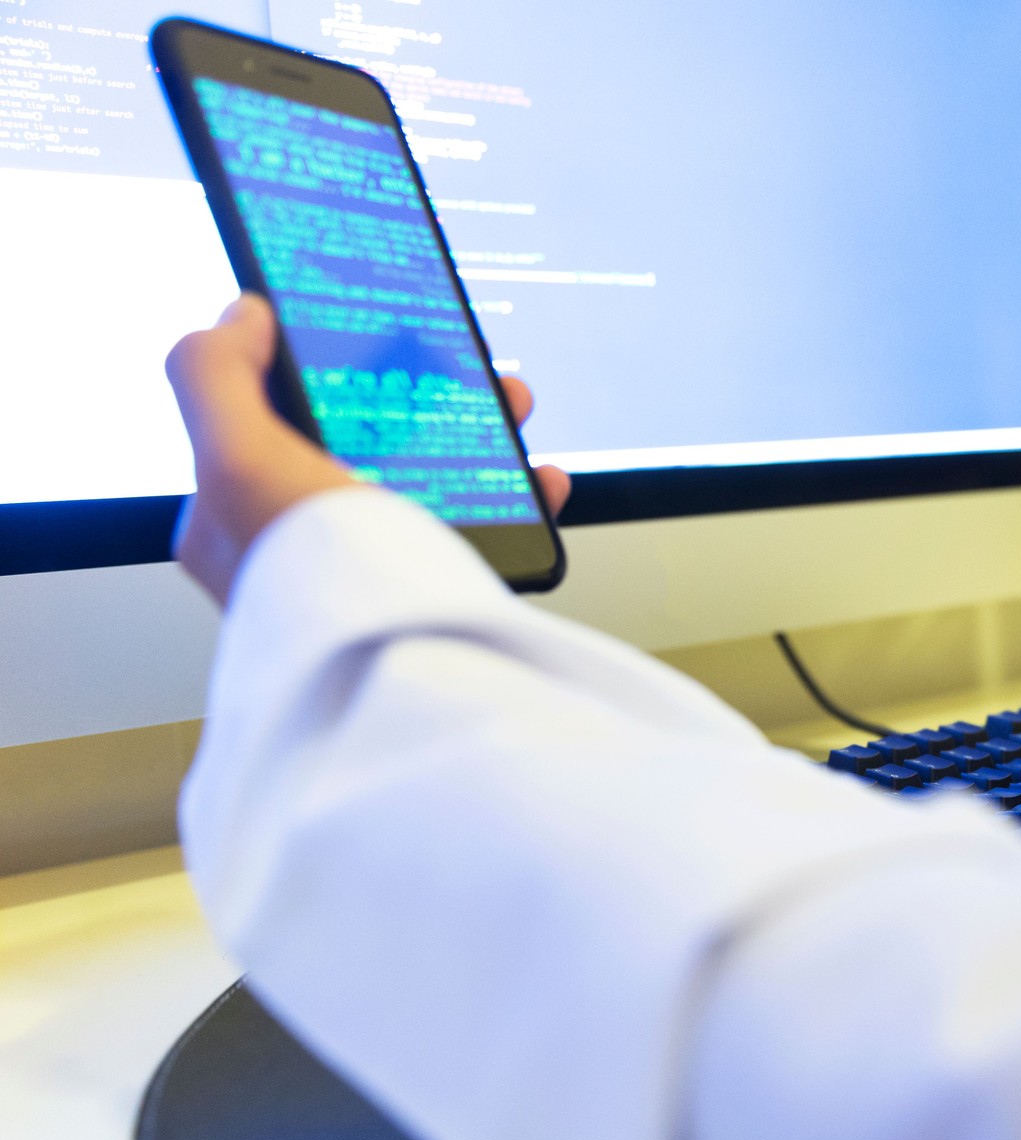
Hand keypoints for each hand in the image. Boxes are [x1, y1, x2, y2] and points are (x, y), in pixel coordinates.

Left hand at [166, 294, 570, 605]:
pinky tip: (539, 481)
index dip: (310, 367)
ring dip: (478, 434)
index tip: (360, 334)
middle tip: (457, 367)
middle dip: (413, 394)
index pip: (263, 420)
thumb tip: (240, 317)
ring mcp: (374, 572)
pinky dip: (518, 496)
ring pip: (428, 479)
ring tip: (512, 410)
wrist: (410, 678)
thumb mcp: (236, 463)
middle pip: (358, 440)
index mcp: (235, 523)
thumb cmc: (322, 589)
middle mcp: (303, 550)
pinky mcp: (439, 593)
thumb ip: (216, 375)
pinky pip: (485, 529)